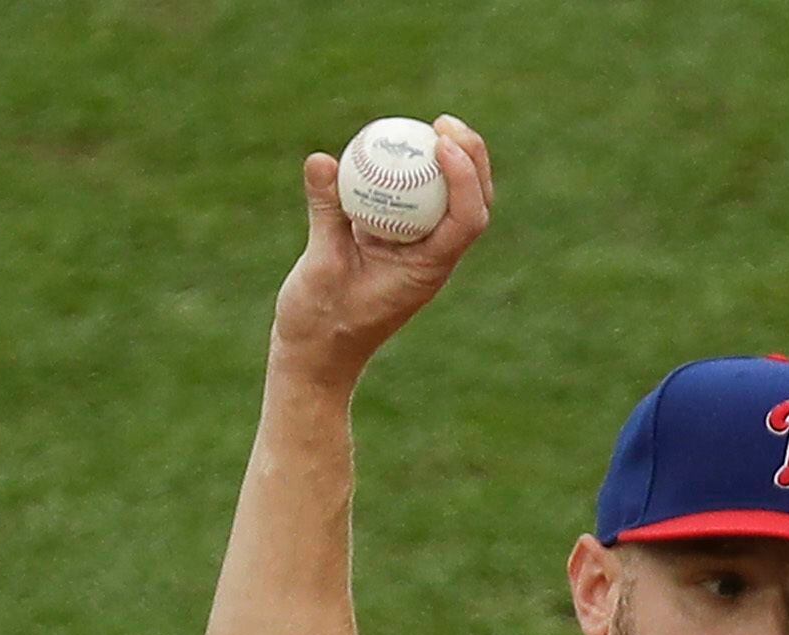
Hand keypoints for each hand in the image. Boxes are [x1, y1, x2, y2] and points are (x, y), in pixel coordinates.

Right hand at [270, 114, 495, 387]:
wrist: (316, 358)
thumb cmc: (320, 324)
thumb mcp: (319, 265)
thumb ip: (325, 214)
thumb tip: (321, 160)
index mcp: (428, 270)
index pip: (467, 219)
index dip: (465, 176)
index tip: (441, 142)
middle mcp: (432, 260)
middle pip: (472, 204)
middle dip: (470, 158)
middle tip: (443, 123)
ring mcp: (418, 253)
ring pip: (449, 203)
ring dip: (449, 164)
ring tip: (431, 126)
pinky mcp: (397, 247)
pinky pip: (415, 204)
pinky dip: (412, 176)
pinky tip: (393, 149)